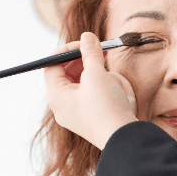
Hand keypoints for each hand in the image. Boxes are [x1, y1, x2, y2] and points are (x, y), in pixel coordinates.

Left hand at [44, 32, 136, 149]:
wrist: (124, 139)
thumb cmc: (106, 107)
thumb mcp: (97, 74)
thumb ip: (90, 53)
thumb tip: (86, 36)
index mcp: (56, 96)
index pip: (52, 65)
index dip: (67, 51)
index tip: (85, 44)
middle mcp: (62, 106)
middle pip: (68, 74)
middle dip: (86, 63)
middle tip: (101, 54)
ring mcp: (76, 115)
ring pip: (84, 85)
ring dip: (100, 77)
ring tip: (114, 81)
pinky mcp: (90, 120)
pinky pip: (94, 97)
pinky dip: (105, 90)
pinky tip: (118, 92)